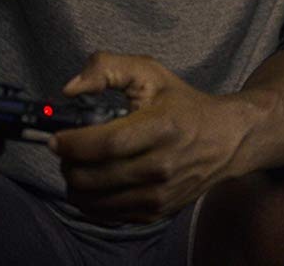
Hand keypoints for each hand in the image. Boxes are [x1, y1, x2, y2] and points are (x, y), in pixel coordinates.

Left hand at [51, 51, 247, 223]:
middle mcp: (162, 167)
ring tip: (80, 165)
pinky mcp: (156, 212)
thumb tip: (69, 89)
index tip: (57, 137)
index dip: (71, 143)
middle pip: (92, 177)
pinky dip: (90, 200)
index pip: (105, 145)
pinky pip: (106, 215)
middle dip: (67, 163)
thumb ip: (106, 68)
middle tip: (68, 150)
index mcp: (162, 128)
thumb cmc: (184, 104)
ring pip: (93, 201)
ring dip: (74, 183)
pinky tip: (95, 181)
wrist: (227, 139)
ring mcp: (159, 195)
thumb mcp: (150, 73)